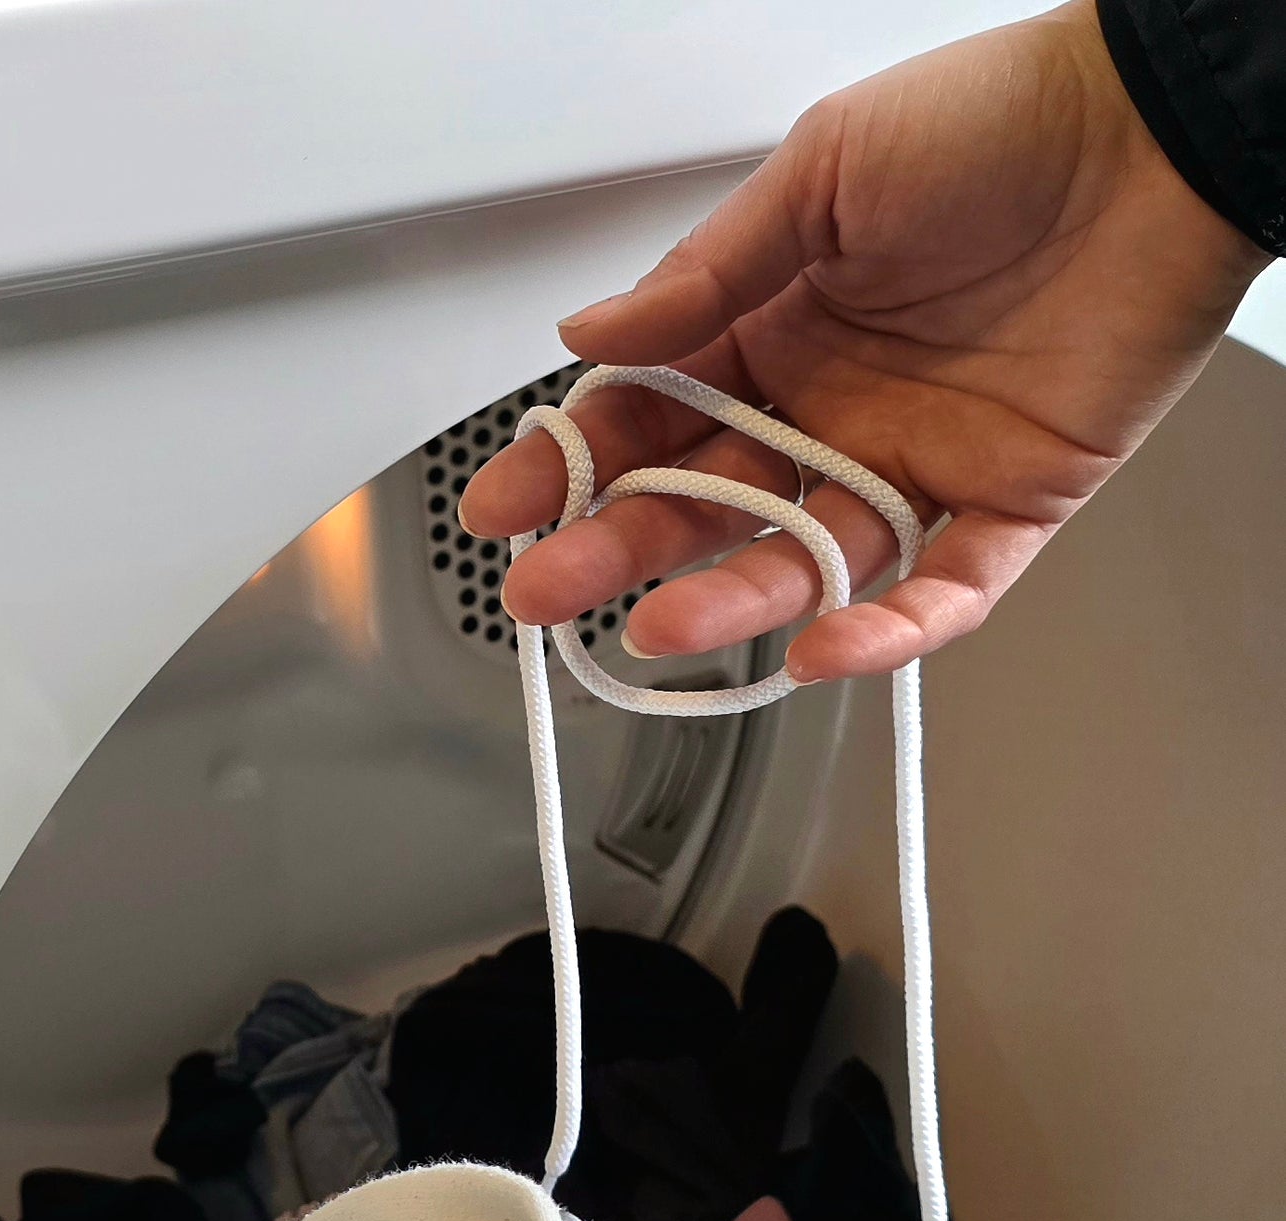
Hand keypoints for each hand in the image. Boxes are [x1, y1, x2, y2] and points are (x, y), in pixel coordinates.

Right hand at [461, 1, 1266, 682]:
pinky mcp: (1007, 507)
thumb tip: (592, 333)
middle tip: (549, 592)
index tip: (508, 507)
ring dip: (731, 602)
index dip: (573, 468)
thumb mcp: (824, 173)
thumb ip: (707, 274)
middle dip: (620, 552)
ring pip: (805, 564)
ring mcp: (913, 466)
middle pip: (707, 506)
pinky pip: (941, 593)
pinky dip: (887, 632)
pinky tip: (822, 649)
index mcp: (773, 332)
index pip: (649, 421)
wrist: (1161, 128)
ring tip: (662, 628)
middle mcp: (831, 412)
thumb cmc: (1001, 122)